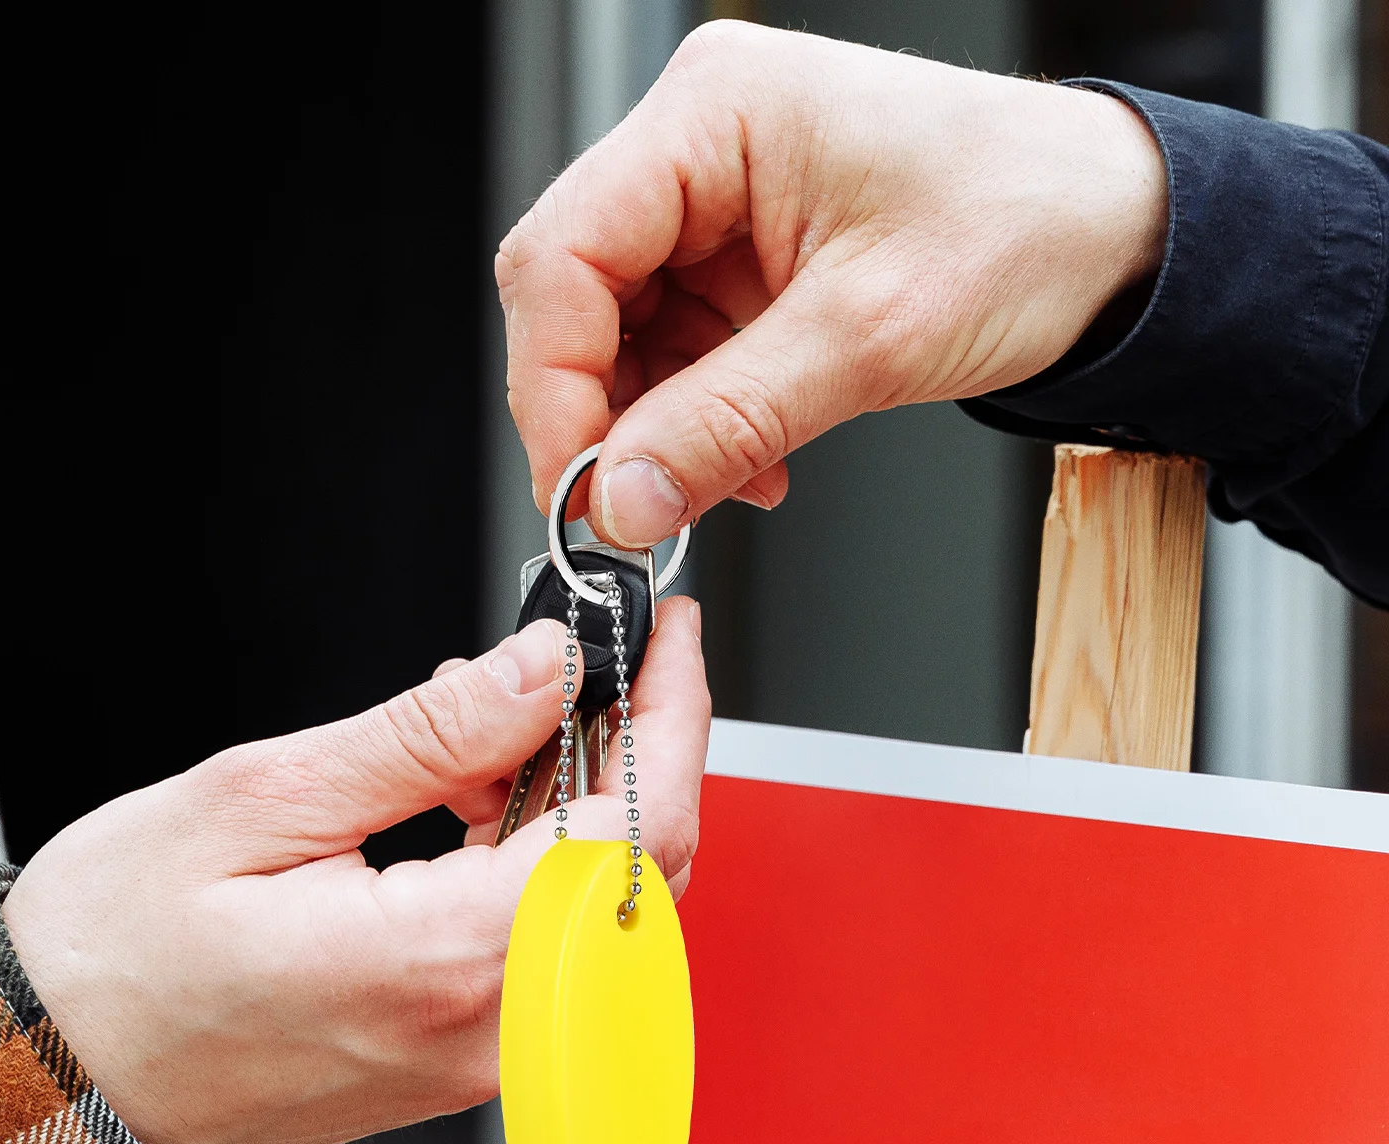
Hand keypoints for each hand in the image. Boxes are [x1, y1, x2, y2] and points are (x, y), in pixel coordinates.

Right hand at [2, 600, 708, 1143]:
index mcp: (445, 960)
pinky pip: (554, 948)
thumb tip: (539, 672)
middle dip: (639, 748)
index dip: (670, 716)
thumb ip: (425, 738)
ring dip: (587, 803)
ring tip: (501, 728)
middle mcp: (489, 1028)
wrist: (56, 1086)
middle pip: (644, 872)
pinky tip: (481, 803)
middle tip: (589, 660)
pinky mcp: (463, 1058)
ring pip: (605, 911)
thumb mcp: (260, 802)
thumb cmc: (114, 960)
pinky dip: (545, 860)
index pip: (634, 829)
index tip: (666, 639)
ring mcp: (483, 1057)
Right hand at [497, 20, 1167, 546]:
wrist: (1118, 235)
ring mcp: (721, 201)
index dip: (552, 383)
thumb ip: (726, 422)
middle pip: (579, 295)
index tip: (580, 484)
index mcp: (714, 114)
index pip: (562, 254)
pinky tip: (748, 457)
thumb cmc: (1028, 223)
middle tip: (634, 502)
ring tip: (724, 478)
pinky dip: (699, 419)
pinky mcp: (746, 254)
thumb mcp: (867, 337)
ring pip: (624, 335)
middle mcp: (703, 144)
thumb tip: (619, 497)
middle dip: (605, 413)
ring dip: (659, 428)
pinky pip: (680, 350)